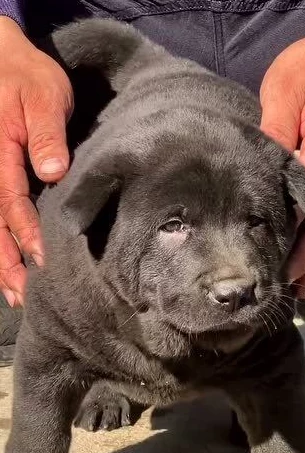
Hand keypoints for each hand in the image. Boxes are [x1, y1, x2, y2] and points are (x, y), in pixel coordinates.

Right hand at [0, 17, 72, 305]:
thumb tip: (54, 171)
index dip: (27, 232)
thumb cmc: (27, 77)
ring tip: (13, 295)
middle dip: (6, 262)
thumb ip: (47, 134)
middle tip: (21, 297)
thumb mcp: (44, 96)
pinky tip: (5, 269)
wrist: (3, 58)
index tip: (42, 260)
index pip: (11, 201)